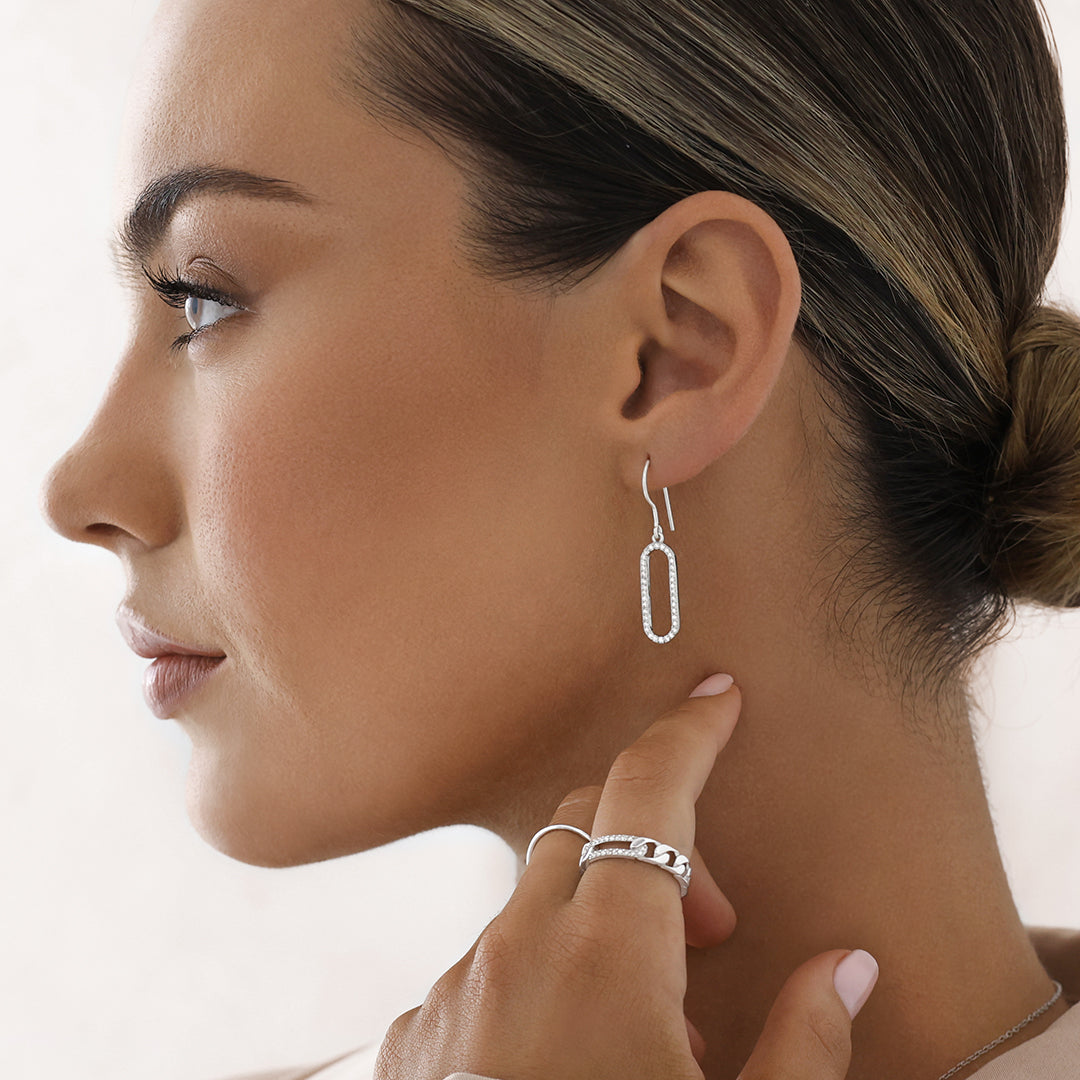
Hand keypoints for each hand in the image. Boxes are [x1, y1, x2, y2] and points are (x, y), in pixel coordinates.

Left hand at [375, 675, 877, 1079]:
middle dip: (656, 845)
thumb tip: (841, 970)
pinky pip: (483, 969)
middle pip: (580, 828)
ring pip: (531, 904)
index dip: (688, 735)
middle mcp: (509, 951)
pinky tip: (567, 1063)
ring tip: (643, 1027)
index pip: (647, 794)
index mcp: (601, 955)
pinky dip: (535, 980)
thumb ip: (801, 1046)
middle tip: (715, 929)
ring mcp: (448, 994)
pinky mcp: (409, 1043)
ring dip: (594, 926)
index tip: (716, 697)